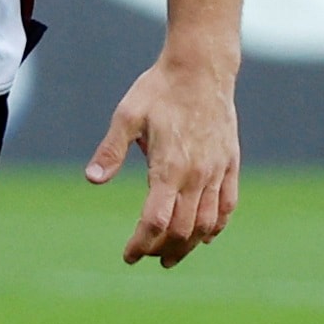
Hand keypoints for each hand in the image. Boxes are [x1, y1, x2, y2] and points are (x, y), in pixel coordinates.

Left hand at [86, 58, 238, 265]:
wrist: (202, 67)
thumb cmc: (160, 89)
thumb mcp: (127, 116)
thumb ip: (111, 151)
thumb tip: (93, 179)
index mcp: (169, 167)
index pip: (155, 221)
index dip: (140, 244)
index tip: (128, 256)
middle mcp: (196, 175)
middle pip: (181, 230)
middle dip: (161, 250)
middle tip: (145, 255)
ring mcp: (217, 171)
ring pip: (206, 224)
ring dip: (188, 245)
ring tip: (171, 255)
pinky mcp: (230, 163)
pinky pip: (227, 205)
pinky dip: (216, 226)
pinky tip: (204, 235)